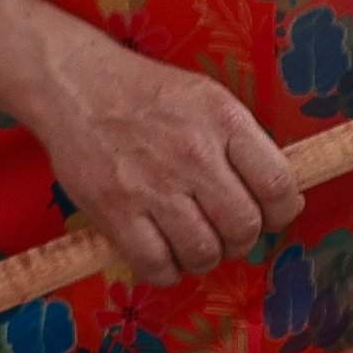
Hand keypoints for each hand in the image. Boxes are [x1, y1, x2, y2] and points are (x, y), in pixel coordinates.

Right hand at [22, 30, 301, 286]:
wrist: (73, 82)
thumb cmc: (145, 93)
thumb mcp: (207, 99)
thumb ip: (244, 144)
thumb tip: (280, 200)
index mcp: (223, 120)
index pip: (277, 186)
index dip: (280, 212)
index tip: (267, 214)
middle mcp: (193, 153)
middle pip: (243, 227)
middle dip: (239, 238)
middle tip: (222, 229)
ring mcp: (152, 184)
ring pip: (204, 253)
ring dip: (203, 257)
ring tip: (191, 241)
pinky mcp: (114, 209)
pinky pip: (156, 265)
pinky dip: (165, 270)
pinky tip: (161, 252)